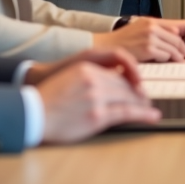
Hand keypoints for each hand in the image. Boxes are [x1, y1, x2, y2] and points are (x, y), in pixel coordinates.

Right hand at [34, 50, 160, 142]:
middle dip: (137, 93)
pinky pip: (127, 113)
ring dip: (142, 104)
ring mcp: (97, 98)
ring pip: (129, 98)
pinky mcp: (98, 116)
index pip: (116, 73)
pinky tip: (152, 115)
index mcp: (87, 67)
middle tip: (146, 99)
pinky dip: (143, 114)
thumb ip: (88, 77)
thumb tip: (107, 83)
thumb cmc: (46, 99)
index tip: (137, 87)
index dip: (130, 81)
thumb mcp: (68, 78)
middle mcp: (95, 79)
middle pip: (125, 85)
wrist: (32, 114)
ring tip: (150, 108)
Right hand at [94, 17, 184, 61]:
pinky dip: (168, 61)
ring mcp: (151, 34)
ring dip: (175, 59)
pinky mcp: (148, 45)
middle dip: (183, 52)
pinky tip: (159, 62)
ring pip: (176, 49)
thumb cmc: (121, 45)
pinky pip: (167, 56)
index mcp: (156, 22)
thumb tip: (179, 49)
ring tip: (165, 62)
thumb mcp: (142, 36)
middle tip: (178, 59)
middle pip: (182, 41)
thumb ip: (161, 38)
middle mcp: (155, 25)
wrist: (101, 48)